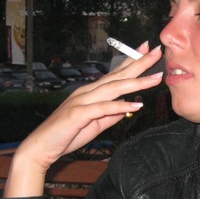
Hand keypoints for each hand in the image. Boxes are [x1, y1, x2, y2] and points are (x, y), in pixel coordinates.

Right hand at [5, 44, 162, 196]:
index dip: (132, 62)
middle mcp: (87, 92)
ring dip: (136, 82)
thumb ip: (112, 115)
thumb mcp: (96, 125)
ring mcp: (82, 101)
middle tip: (157, 51)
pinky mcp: (78, 114)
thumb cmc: (67, 135)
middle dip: (139, 63)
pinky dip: (120, 105)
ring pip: (113, 88)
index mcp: (91, 93)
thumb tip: (130, 107)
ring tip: (156, 77)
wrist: (41, 147)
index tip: (148, 51)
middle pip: (117, 75)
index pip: (115, 74)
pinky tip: (137, 104)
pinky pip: (103, 108)